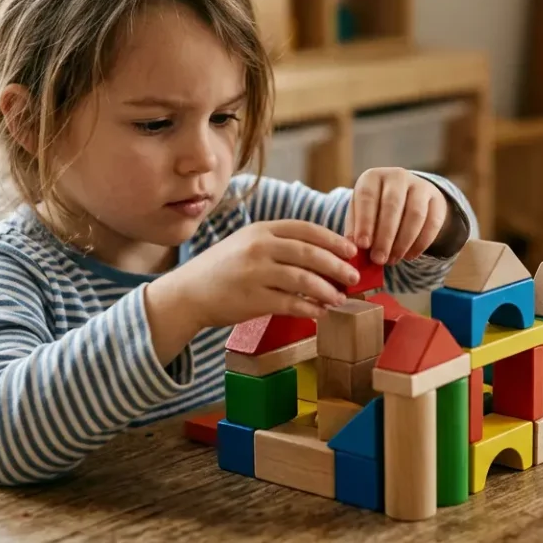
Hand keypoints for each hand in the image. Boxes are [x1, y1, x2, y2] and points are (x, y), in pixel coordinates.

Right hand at [175, 220, 358, 324]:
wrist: (188, 293)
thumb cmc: (222, 269)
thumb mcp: (247, 244)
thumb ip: (278, 244)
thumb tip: (322, 254)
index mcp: (261, 230)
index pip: (305, 229)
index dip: (332, 240)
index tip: (351, 251)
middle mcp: (259, 248)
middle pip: (309, 253)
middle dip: (337, 266)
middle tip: (354, 277)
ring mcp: (255, 273)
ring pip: (303, 280)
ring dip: (327, 290)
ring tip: (340, 298)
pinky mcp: (253, 299)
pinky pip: (291, 304)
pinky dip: (310, 309)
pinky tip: (320, 313)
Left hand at [345, 167, 447, 264]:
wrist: (407, 197)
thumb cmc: (376, 209)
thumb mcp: (360, 213)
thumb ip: (355, 229)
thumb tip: (353, 248)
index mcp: (372, 177)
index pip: (367, 196)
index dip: (365, 222)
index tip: (363, 245)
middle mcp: (397, 176)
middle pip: (392, 205)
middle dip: (385, 236)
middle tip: (379, 259)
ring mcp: (420, 185)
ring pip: (415, 214)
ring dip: (403, 241)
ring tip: (393, 260)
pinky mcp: (436, 199)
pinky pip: (432, 222)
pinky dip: (420, 243)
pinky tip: (410, 256)